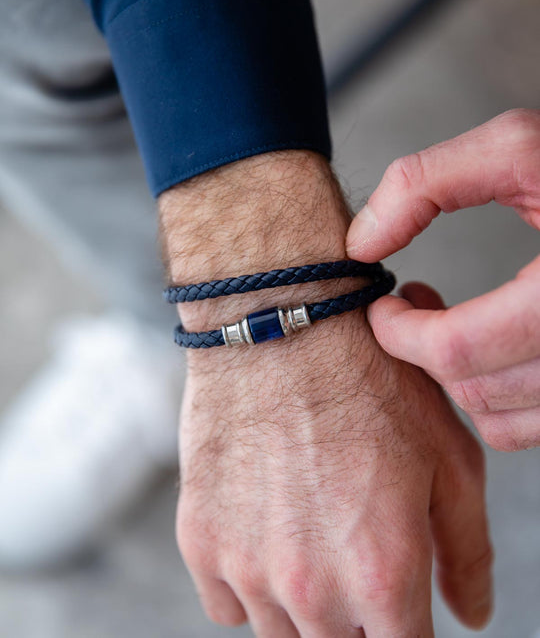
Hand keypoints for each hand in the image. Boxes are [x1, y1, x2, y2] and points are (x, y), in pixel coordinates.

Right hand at [177, 306, 491, 636]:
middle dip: (355, 618)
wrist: (278, 324)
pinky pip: (226, 605)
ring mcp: (246, 569)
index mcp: (383, 575)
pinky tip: (265, 527)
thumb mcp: (448, 455)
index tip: (398, 602)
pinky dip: (248, 583)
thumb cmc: (369, 380)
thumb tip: (470, 613)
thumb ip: (467, 549)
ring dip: (300, 603)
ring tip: (308, 528)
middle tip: (352, 552)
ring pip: (280, 634)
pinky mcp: (199, 542)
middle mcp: (310, 590)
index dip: (406, 631)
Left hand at [346, 109, 539, 451]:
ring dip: (457, 374)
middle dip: (424, 350)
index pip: (459, 349)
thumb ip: (426, 182)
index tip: (383, 304)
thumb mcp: (518, 148)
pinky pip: (530, 428)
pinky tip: (488, 346)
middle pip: (475, 388)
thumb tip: (363, 243)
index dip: (400, 331)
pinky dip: (495, 397)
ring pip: (500, 419)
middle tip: (410, 306)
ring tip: (448, 321)